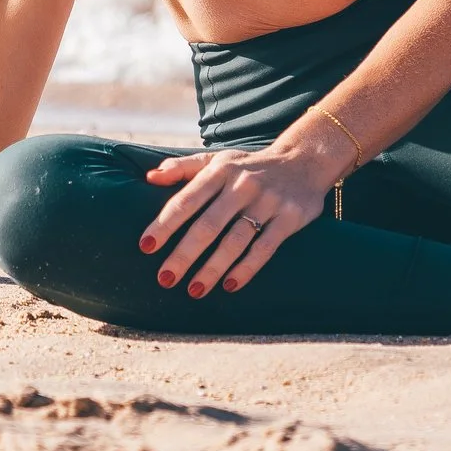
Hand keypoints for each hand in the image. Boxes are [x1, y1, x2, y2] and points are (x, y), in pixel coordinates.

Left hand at [141, 145, 334, 297]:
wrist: (305, 160)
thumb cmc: (249, 165)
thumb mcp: (218, 159)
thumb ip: (182, 167)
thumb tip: (150, 178)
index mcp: (220, 170)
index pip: (187, 199)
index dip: (165, 224)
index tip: (145, 247)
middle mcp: (243, 184)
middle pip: (208, 225)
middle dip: (185, 254)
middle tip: (165, 278)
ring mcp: (268, 201)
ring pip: (235, 240)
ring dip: (213, 268)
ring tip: (194, 290)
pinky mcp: (289, 218)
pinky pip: (265, 248)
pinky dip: (247, 268)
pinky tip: (229, 285)